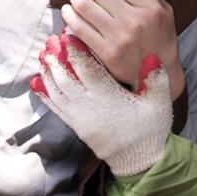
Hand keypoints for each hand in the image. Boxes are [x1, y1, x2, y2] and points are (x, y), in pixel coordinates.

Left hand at [31, 33, 171, 176]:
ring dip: (48, 72)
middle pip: (66, 78)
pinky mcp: (76, 126)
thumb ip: (156, 78)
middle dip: (57, 57)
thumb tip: (152, 56)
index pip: (88, 69)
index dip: (76, 51)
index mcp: (109, 97)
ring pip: (57, 91)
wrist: (139, 161)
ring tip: (42, 55)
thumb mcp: (159, 103)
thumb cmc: (150, 129)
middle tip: (50, 40)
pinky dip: (44, 94)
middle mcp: (90, 106)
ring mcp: (80, 117)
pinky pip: (56, 108)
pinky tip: (37, 81)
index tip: (68, 35)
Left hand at [62, 0, 184, 96]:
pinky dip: (70, 16)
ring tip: (76, 0)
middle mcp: (136, 21)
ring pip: (85, 6)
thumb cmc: (160, 42)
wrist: (160, 79)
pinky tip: (69, 13)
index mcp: (151, 8)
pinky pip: (80, 28)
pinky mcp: (106, 53)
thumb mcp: (164, 14)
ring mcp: (120, 38)